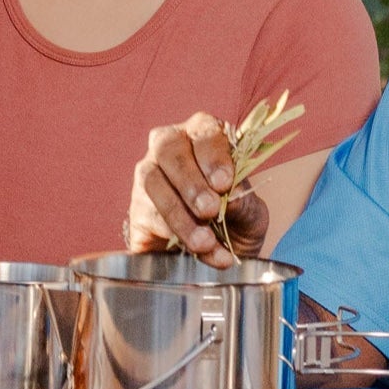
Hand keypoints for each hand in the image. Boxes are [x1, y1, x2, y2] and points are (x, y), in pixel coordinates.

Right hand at [128, 114, 267, 265]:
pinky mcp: (137, 208)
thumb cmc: (237, 222)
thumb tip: (230, 197)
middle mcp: (170, 148)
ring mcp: (148, 175)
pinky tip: (196, 250)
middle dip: (190, 181)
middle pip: (169, 148)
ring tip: (204, 241)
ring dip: (178, 212)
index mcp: (204, 137)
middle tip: (209, 209)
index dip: (213, 155)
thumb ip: (244, 203)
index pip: (203, 130)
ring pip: (152, 181)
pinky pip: (146, 214)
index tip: (224, 183)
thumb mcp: (252, 214)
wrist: (216, 258)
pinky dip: (173, 234)